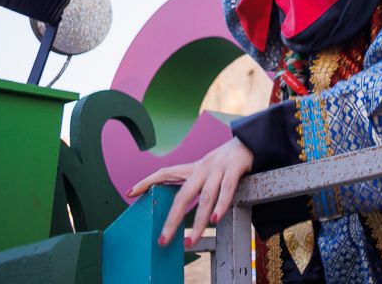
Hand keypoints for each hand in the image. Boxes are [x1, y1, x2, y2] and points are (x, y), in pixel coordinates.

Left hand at [128, 136, 253, 246]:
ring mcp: (219, 168)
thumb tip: (177, 202)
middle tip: (163, 240)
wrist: (251, 139)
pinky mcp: (235, 167)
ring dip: (198, 221)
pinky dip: (221, 204)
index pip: (166, 172)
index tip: (130, 192)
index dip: (147, 181)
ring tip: (190, 241)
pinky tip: (215, 219)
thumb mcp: (207, 168)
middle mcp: (203, 168)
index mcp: (194, 168)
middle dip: (172, 219)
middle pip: (183, 195)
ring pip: (205, 197)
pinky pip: (227, 189)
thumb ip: (193, 183)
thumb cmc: (227, 160)